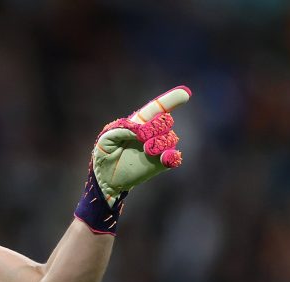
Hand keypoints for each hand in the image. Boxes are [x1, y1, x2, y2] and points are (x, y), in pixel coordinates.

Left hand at [92, 86, 191, 206]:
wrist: (107, 178)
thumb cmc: (105, 154)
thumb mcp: (106, 139)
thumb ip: (121, 130)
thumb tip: (141, 130)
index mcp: (139, 122)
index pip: (157, 108)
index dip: (170, 100)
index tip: (184, 93)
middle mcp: (153, 132)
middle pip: (165, 121)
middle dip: (156, 127)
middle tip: (142, 138)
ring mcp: (159, 147)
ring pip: (170, 138)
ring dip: (158, 143)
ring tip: (145, 150)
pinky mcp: (162, 163)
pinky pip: (174, 157)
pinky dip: (172, 156)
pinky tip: (165, 158)